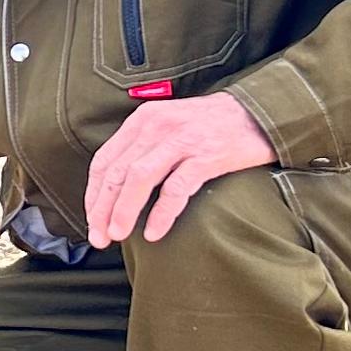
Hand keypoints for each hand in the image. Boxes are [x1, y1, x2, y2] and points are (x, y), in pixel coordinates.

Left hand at [82, 93, 276, 248]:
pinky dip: (162, 212)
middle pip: (118, 172)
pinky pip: (176, 188)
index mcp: (143, 120)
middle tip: (100, 237)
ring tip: (118, 235)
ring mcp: (182, 140)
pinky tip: (154, 232)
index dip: (93, 194)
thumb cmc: (210, 126)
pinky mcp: (206, 155)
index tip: (92, 221)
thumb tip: (115, 188)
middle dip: (102, 208)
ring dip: (124, 210)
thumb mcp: (168, 124)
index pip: (105, 160)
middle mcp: (158, 126)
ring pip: (140, 178)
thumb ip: (143, 147)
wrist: (258, 113)